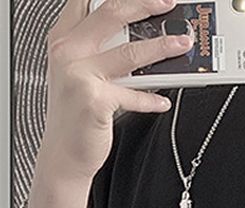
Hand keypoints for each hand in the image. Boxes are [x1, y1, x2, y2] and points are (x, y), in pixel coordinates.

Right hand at [38, 0, 193, 184]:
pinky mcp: (95, 100)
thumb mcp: (78, 74)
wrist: (63, 155)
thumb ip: (99, 50)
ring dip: (162, 47)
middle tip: (167, 4)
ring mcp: (80, 75)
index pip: (88, 1)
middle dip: (145, 4)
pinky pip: (134, 94)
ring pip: (130, 52)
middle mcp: (68, 52)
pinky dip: (152, 99)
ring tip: (181, 44)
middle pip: (112, 13)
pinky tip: (163, 100)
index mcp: (63, 39)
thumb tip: (139, 36)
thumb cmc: (74, 116)